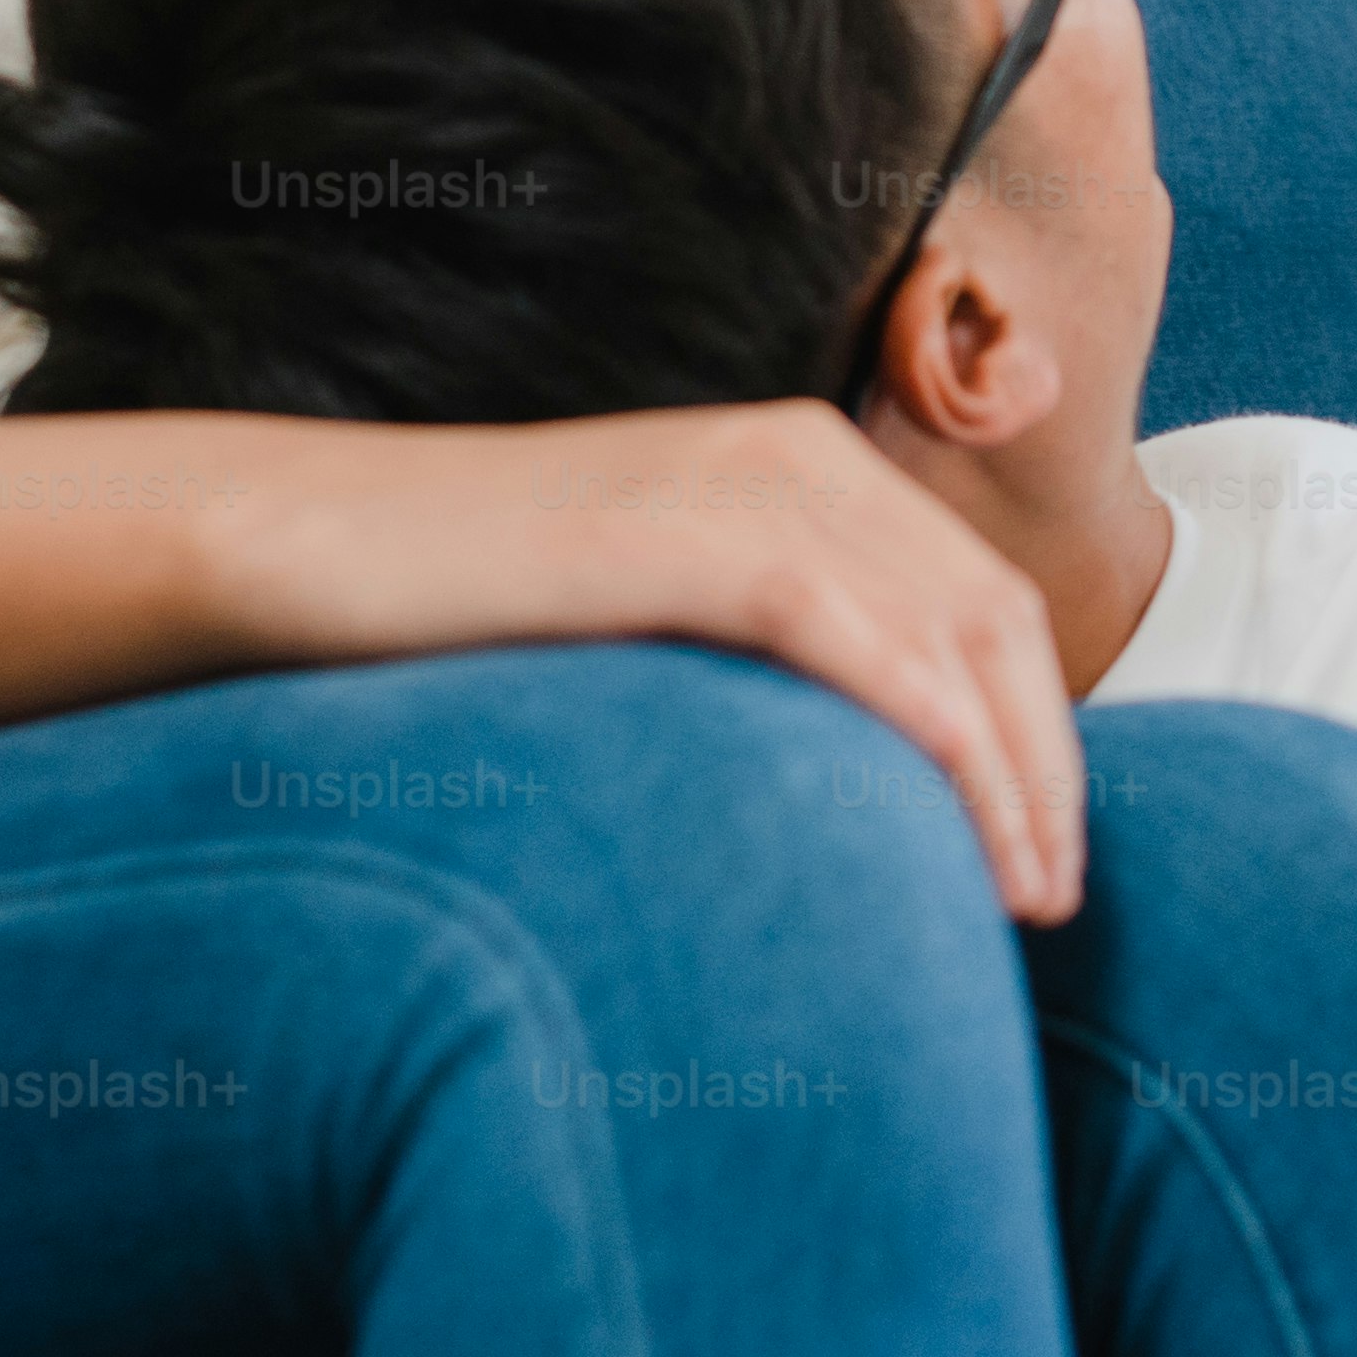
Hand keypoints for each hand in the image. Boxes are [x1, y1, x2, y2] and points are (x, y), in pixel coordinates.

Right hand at [199, 402, 1087, 920]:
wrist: (302, 552)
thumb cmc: (460, 616)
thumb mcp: (647, 624)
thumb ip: (750, 659)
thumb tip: (843, 779)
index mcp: (803, 465)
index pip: (980, 602)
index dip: (1036, 729)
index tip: (1042, 854)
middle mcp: (796, 455)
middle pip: (993, 614)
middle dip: (1045, 762)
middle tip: (1054, 901)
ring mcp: (742, 482)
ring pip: (946, 627)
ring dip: (1007, 768)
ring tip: (1023, 896)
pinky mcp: (683, 530)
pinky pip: (848, 629)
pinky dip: (926, 727)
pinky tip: (956, 820)